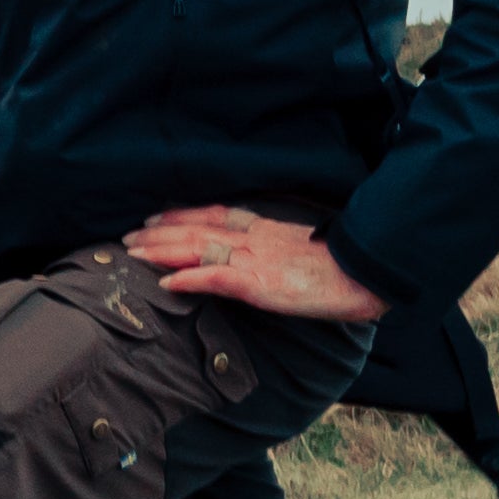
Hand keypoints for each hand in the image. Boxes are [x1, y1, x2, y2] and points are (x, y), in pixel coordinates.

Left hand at [122, 202, 385, 325]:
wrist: (369, 276)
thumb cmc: (345, 270)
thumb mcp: (305, 253)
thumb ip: (279, 252)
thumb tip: (261, 258)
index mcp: (268, 230)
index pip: (216, 216)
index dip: (183, 214)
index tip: (156, 214)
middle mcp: (256, 239)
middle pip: (198, 230)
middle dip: (160, 231)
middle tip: (128, 236)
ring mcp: (257, 260)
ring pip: (199, 249)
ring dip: (162, 250)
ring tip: (133, 253)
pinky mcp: (261, 284)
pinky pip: (218, 278)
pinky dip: (189, 279)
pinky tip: (166, 284)